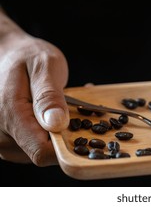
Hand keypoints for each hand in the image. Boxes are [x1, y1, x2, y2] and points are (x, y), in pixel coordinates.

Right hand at [0, 34, 69, 165]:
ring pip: (44, 150)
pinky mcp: (13, 141)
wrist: (9, 55)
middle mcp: (2, 135)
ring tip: (67, 104)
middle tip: (76, 105)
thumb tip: (56, 125)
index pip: (41, 152)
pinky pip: (39, 144)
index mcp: (10, 115)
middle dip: (67, 134)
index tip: (85, 128)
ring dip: (61, 132)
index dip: (67, 147)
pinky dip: (53, 131)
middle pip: (45, 153)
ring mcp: (6, 141)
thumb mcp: (44, 66)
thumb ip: (49, 96)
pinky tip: (59, 111)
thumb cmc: (28, 57)